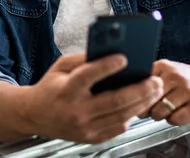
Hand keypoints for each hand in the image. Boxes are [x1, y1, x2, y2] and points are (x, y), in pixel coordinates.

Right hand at [20, 53, 163, 143]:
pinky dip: (131, 116)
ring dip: (142, 102)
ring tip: (154, 91)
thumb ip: (84, 59)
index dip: (107, 66)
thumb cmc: (50, 87)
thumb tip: (111, 51)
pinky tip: (139, 105)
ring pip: (122, 116)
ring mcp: (84, 127)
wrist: (34, 115)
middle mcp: (76, 110)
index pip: (89, 76)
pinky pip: (118, 128)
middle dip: (140, 89)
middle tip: (155, 80)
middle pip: (115, 100)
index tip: (124, 57)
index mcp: (66, 89)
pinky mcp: (91, 138)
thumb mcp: (61, 66)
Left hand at [143, 59, 189, 125]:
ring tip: (166, 111)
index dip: (138, 97)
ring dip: (160, 116)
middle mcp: (176, 76)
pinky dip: (173, 120)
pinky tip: (179, 113)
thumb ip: (149, 80)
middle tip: (153, 109)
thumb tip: (129, 97)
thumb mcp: (167, 72)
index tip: (139, 101)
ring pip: (160, 111)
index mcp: (164, 66)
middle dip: (148, 109)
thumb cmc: (185, 81)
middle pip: (149, 100)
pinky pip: (175, 120)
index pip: (141, 85)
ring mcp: (188, 91)